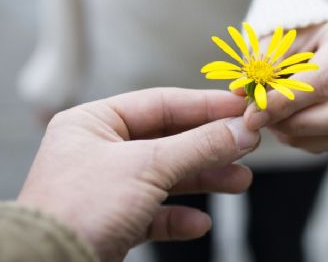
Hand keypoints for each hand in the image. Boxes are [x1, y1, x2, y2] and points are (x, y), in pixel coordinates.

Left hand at [17, 88, 259, 261]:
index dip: (205, 106)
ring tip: (240, 181)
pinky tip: (199, 223)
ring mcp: (104, 187)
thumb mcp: (147, 167)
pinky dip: (177, 217)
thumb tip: (243, 129)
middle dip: (209, 147)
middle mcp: (97, 151)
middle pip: (166, 140)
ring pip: (164, 176)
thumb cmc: (80, 209)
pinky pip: (151, 213)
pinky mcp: (110, 222)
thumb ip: (198, 146)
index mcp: (93, 122)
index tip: (242, 109)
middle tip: (247, 146)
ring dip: (202, 180)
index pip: (160, 103)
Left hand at [244, 18, 327, 152]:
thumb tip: (242, 94)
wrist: (314, 33)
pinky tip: (283, 122)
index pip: (323, 80)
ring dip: (298, 135)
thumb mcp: (276, 37)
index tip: (252, 114)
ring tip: (269, 118)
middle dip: (299, 125)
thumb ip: (262, 64)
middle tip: (261, 120)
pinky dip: (303, 139)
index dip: (285, 102)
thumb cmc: (294, 32)